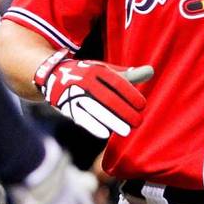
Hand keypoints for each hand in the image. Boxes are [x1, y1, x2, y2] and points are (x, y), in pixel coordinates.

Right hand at [33, 49, 152, 138]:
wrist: (53, 74)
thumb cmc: (87, 74)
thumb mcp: (104, 70)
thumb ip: (127, 74)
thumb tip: (151, 71)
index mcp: (96, 70)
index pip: (117, 83)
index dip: (131, 94)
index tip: (142, 105)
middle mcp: (84, 81)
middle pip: (108, 98)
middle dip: (124, 111)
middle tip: (138, 122)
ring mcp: (74, 94)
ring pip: (95, 109)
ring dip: (112, 121)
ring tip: (126, 131)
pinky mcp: (66, 106)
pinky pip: (81, 117)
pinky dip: (93, 125)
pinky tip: (105, 134)